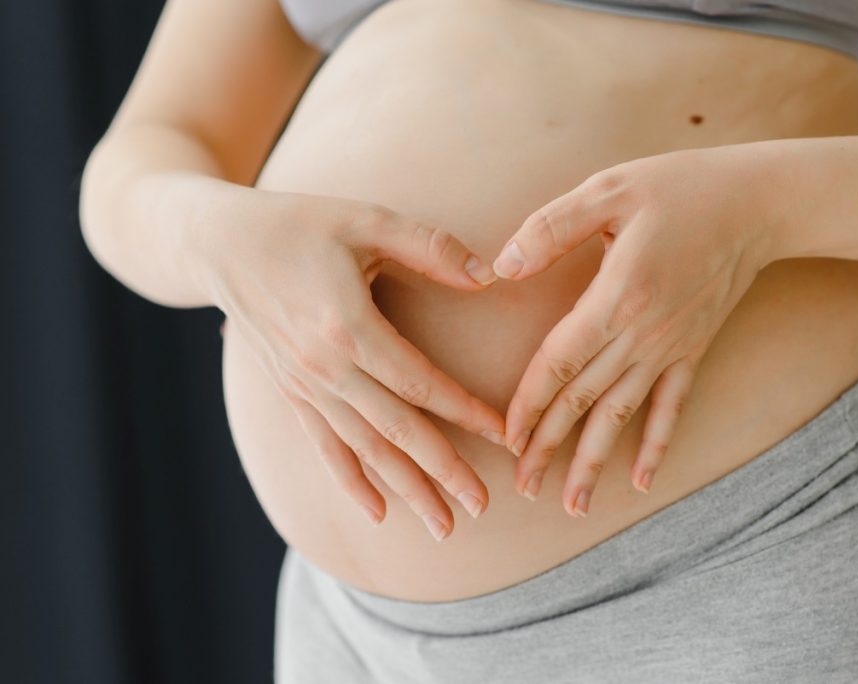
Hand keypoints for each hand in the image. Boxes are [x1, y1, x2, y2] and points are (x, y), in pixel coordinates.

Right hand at [193, 185, 505, 540]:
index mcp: (347, 326)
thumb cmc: (298, 223)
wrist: (217, 243)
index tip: (505, 437)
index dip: (466, 412)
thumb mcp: (366, 219)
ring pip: (363, 449)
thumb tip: (489, 275)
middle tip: (481, 506)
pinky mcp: (290, 392)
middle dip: (441, 472)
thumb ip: (430, 247)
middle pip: (395, 431)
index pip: (420, 383)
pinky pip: (324, 446)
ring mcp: (304, 385)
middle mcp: (324, 368)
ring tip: (443, 526)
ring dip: (405, 489)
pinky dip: (350, 481)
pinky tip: (377, 513)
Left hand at [491, 146, 776, 515]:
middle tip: (522, 489)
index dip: (529, 404)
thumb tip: (503, 265)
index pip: (559, 362)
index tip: (507, 441)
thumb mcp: (608, 191)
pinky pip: (672, 408)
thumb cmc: (679, 188)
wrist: (758, 203)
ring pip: (622, 416)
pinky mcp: (693, 350)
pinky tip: (640, 481)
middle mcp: (642, 334)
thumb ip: (552, 228)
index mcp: (616, 297)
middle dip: (549, 447)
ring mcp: (671, 347)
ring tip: (571, 505)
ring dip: (594, 462)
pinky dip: (655, 445)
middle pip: (583, 401)